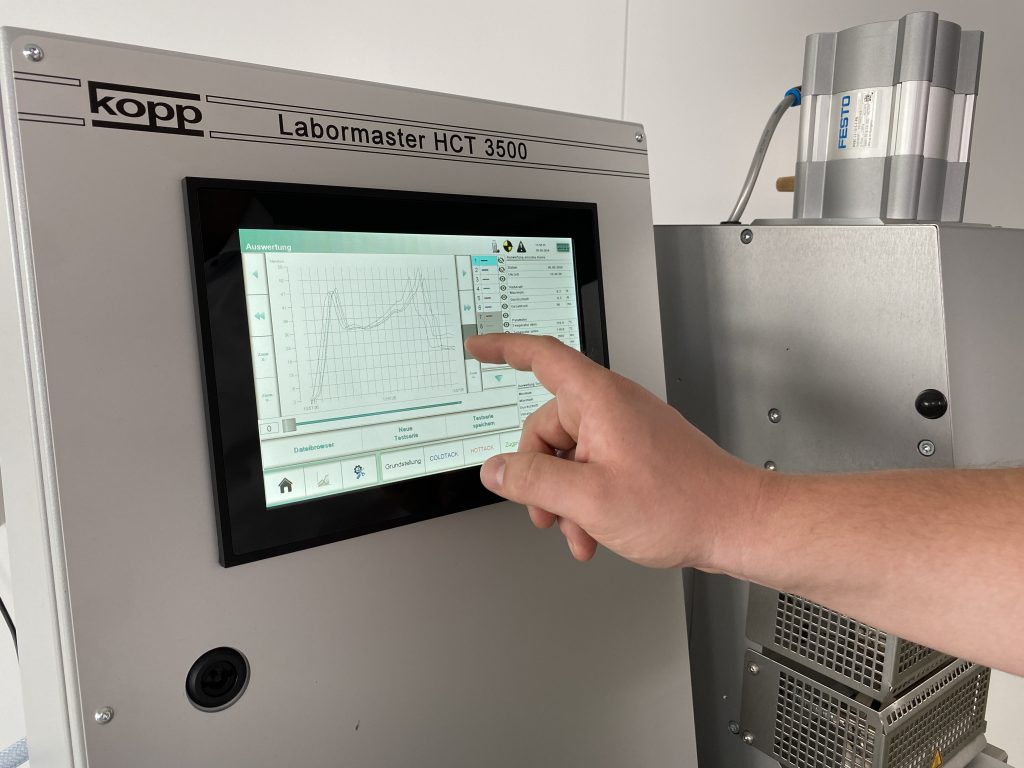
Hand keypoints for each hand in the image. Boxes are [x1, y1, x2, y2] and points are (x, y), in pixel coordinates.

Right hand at [466, 334, 764, 567]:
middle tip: (543, 511)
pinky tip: (594, 532)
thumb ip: (533, 481)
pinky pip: (593, 468)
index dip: (503, 348)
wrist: (736, 523)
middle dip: (538, 474)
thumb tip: (496, 470)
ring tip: (578, 531)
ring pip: (569, 455)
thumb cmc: (683, 504)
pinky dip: (586, 500)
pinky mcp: (639, 454)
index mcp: (600, 400)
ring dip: (564, 497)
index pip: (541, 356)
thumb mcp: (589, 498)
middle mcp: (614, 407)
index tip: (478, 348)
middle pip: (547, 425)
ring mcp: (628, 430)